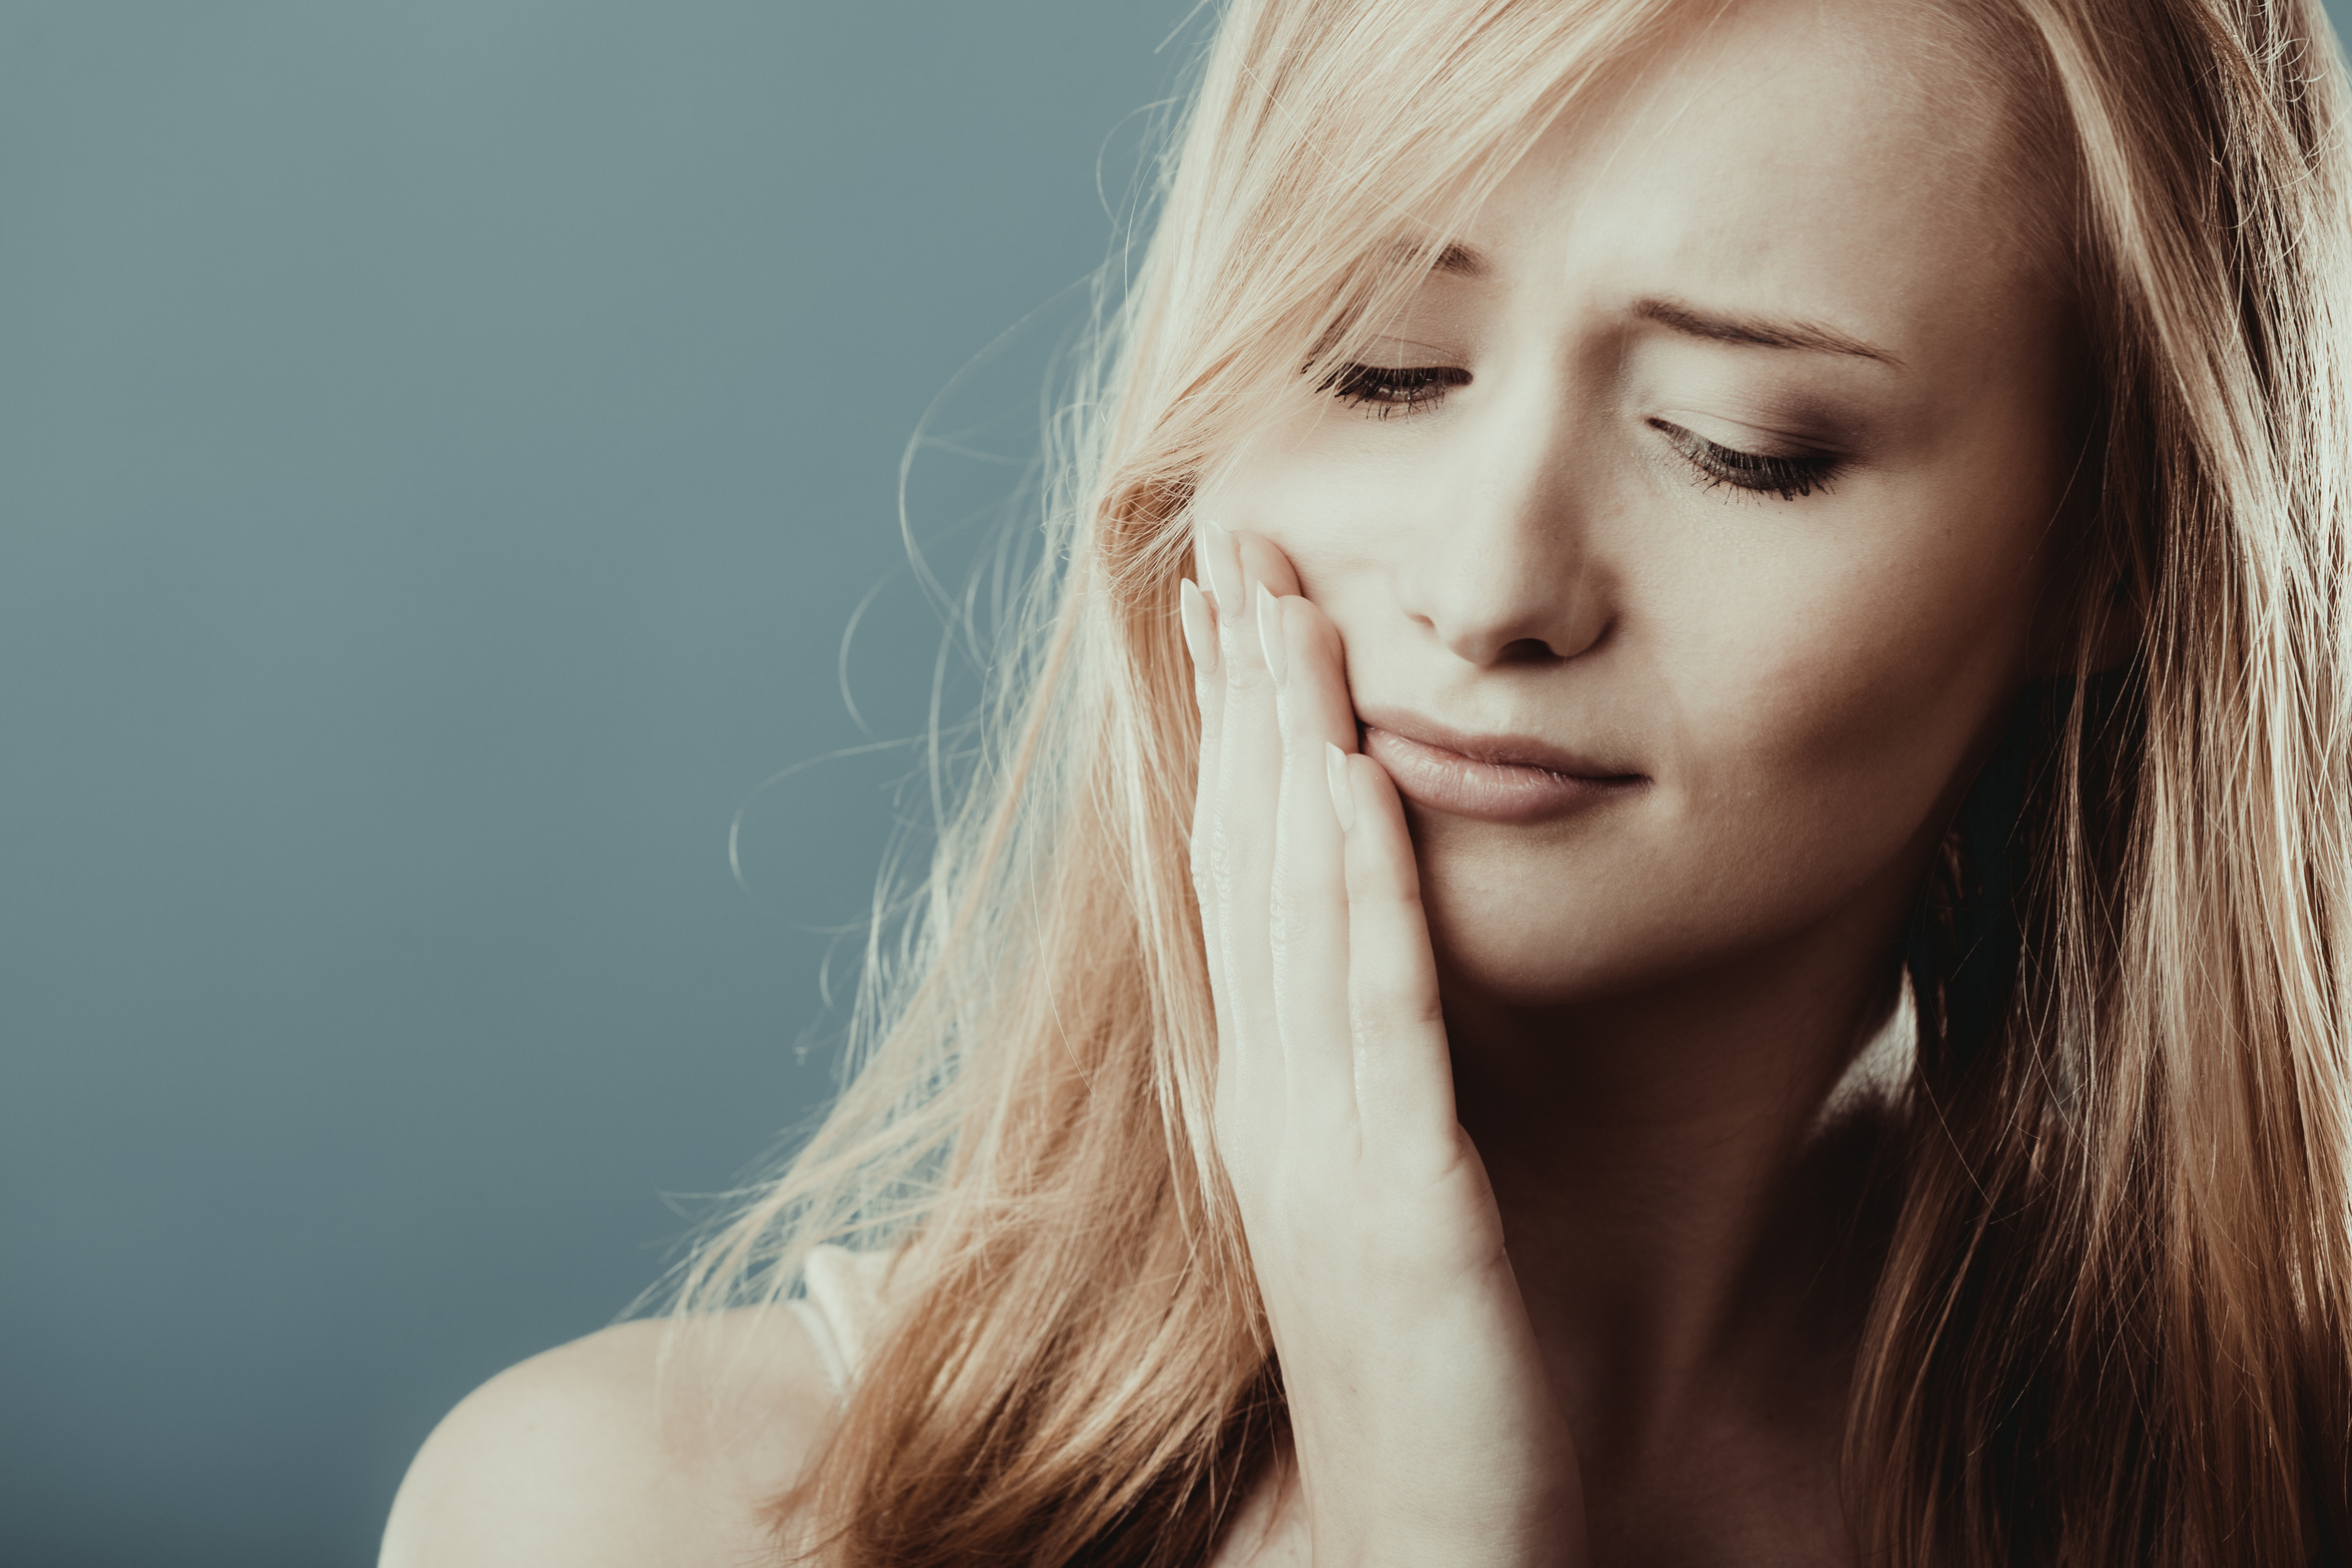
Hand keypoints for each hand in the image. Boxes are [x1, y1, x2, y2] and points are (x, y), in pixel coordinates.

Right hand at [1183, 522, 1583, 1566]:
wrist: (1430, 1537)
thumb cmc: (1435, 1369)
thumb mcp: (1390, 1194)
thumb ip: (1378, 1075)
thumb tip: (1386, 960)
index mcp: (1268, 1097)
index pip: (1240, 882)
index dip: (1231, 741)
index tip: (1232, 617)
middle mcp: (1270, 1102)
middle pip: (1249, 863)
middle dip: (1245, 701)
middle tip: (1240, 553)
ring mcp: (1320, 1148)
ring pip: (1298, 909)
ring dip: (1291, 753)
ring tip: (1287, 614)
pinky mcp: (1394, 1201)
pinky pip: (1377, 1012)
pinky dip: (1364, 887)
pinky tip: (1361, 785)